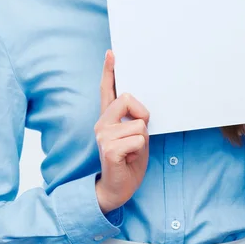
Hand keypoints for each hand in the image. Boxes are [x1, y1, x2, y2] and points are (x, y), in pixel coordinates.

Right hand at [94, 50, 149, 213]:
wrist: (118, 189)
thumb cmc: (129, 161)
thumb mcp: (136, 136)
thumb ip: (134, 119)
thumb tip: (140, 110)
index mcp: (108, 118)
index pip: (108, 89)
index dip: (109, 71)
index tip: (111, 54)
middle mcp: (102, 123)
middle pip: (128, 98)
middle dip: (142, 116)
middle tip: (137, 137)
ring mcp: (103, 135)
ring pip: (139, 124)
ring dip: (142, 140)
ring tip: (132, 152)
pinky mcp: (109, 149)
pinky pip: (138, 139)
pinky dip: (139, 151)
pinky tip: (129, 159)